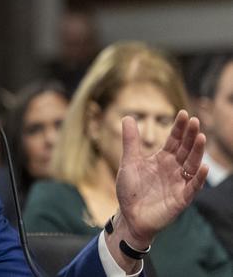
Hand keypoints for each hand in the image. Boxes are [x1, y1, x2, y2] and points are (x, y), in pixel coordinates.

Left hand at [108, 111, 206, 257]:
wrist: (129, 216)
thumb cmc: (130, 190)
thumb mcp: (129, 162)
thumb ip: (130, 141)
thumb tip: (127, 117)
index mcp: (162, 159)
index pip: (174, 140)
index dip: (179, 128)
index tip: (183, 113)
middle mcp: (173, 169)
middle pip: (185, 150)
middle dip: (190, 136)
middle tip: (194, 120)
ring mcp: (178, 183)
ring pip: (191, 165)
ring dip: (197, 152)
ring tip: (200, 137)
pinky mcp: (180, 199)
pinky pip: (192, 188)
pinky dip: (198, 178)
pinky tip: (203, 167)